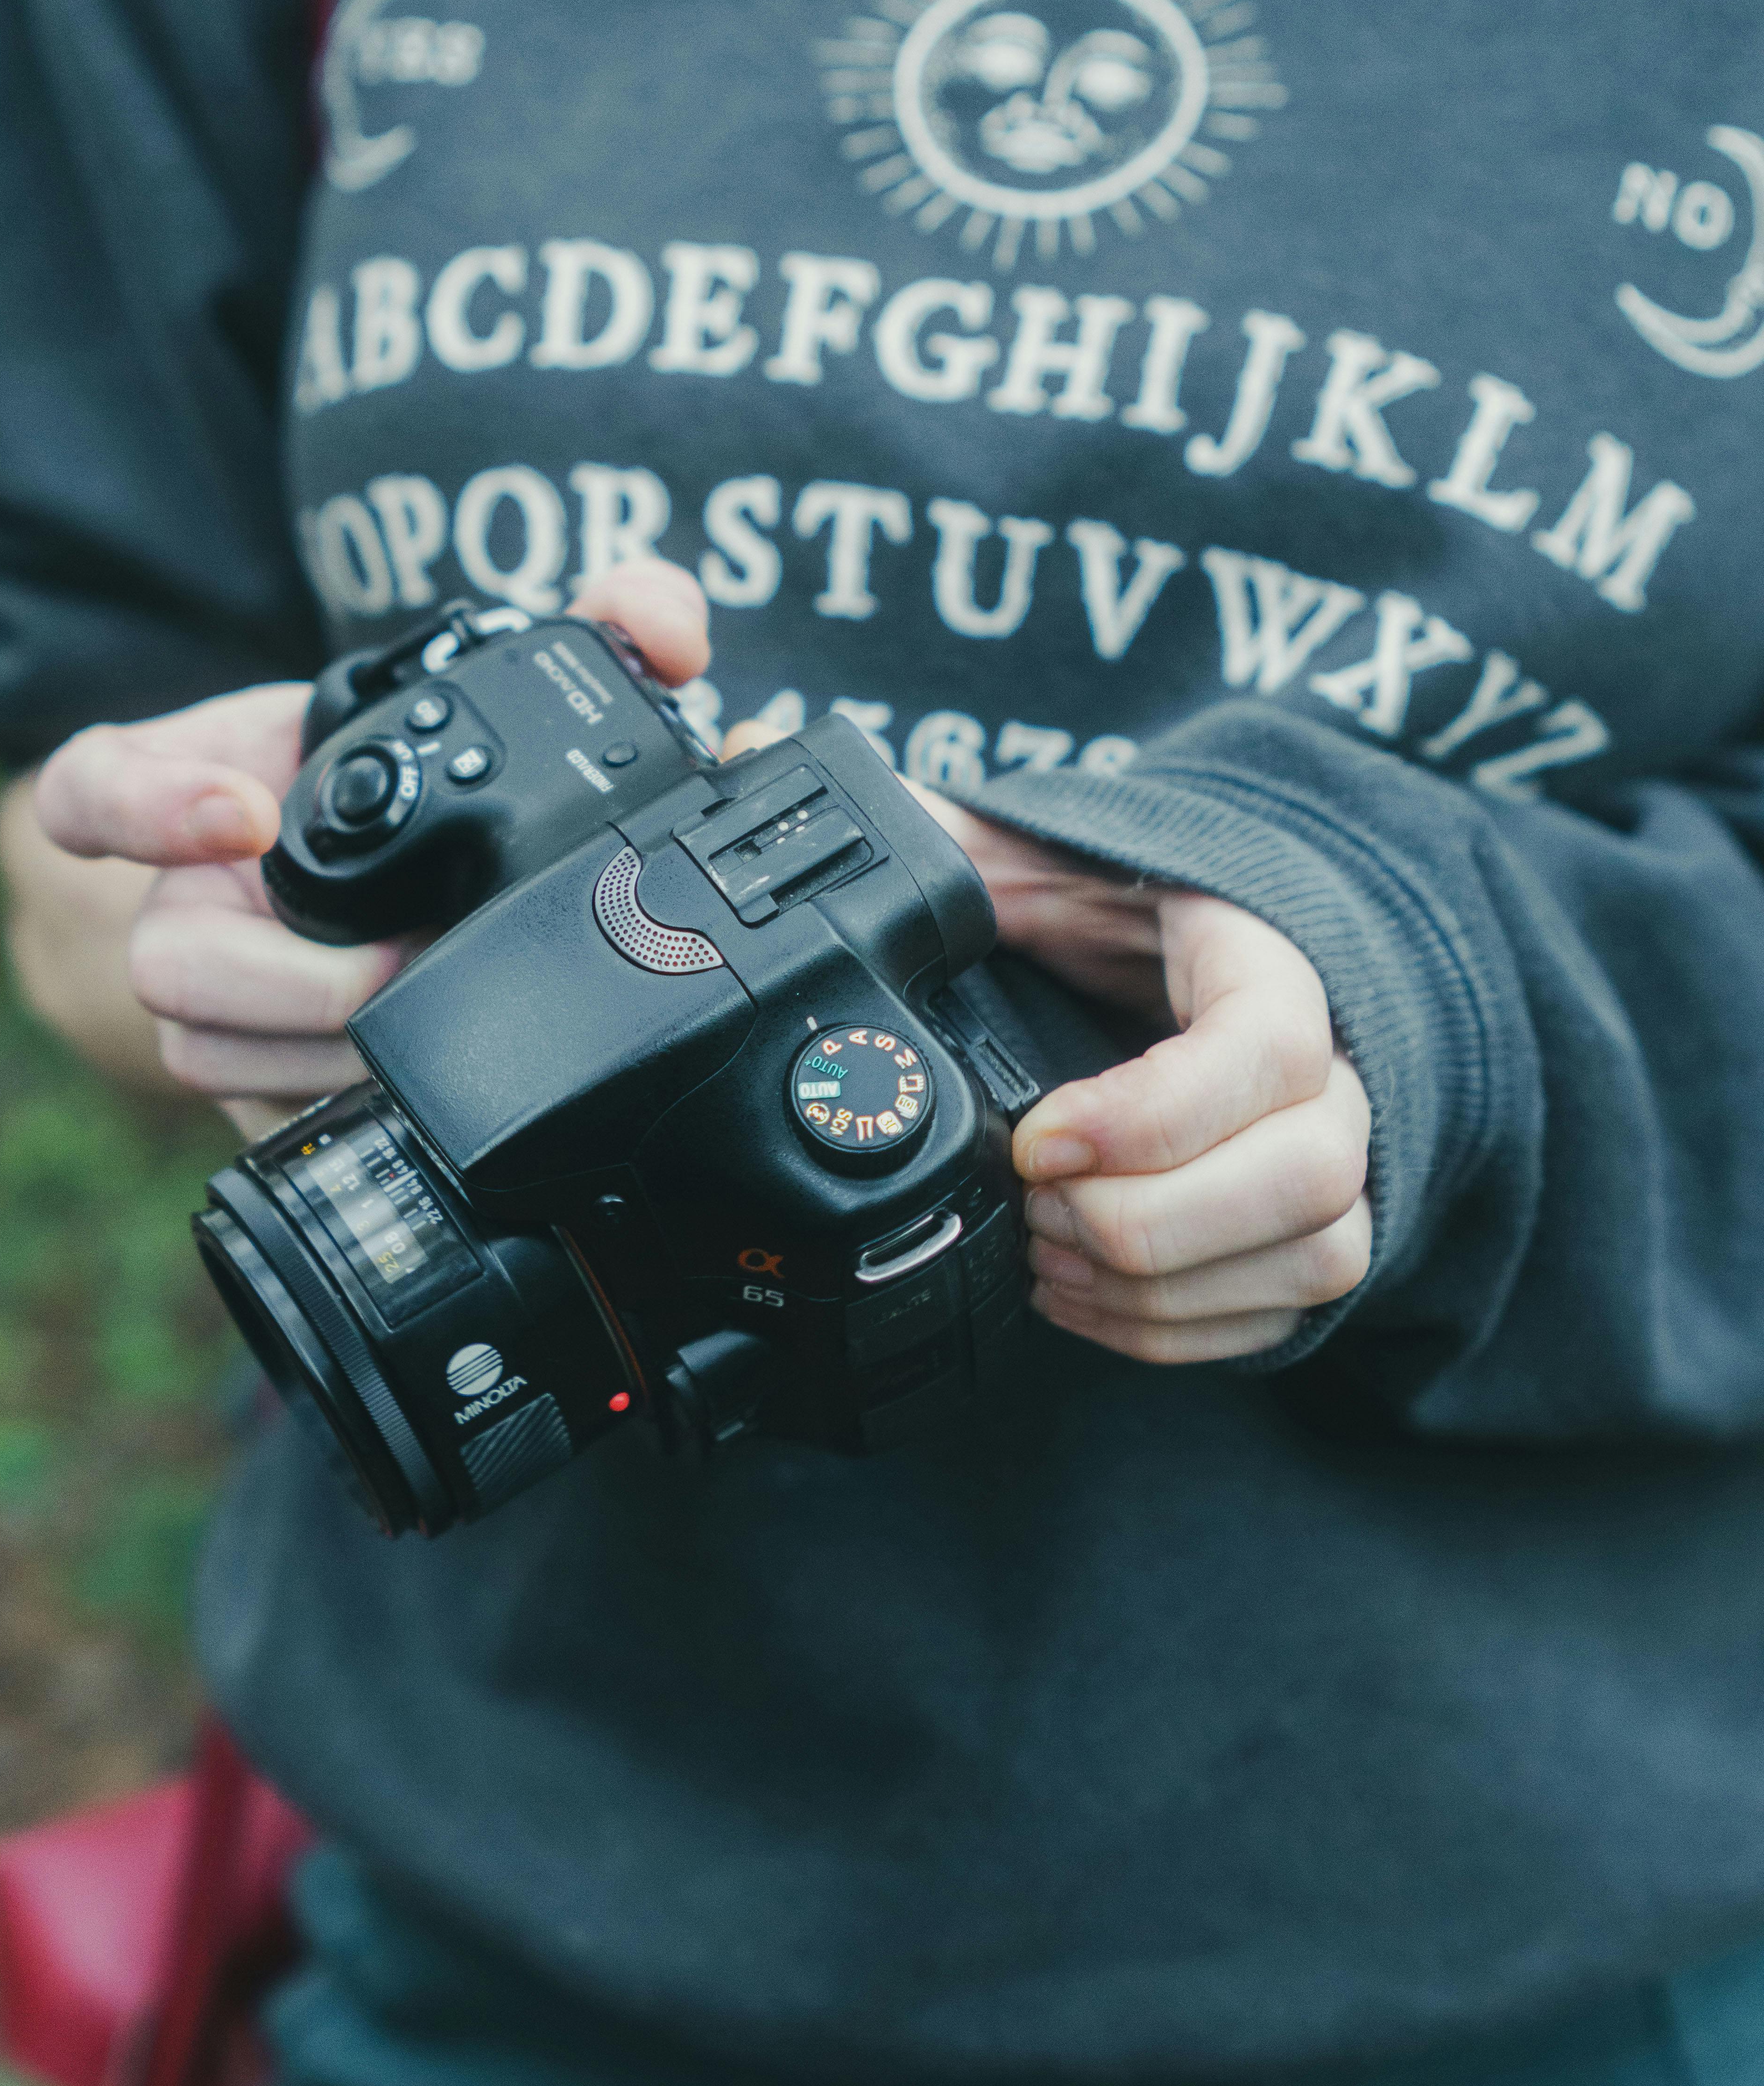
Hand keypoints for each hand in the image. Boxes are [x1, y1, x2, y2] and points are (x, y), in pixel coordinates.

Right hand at [34, 561, 710, 1138]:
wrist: (392, 874)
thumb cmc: (420, 771)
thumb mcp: (493, 682)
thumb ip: (602, 620)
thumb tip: (667, 631)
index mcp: (211, 787)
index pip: (95, 787)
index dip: (145, 802)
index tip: (246, 811)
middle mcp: (191, 899)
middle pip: (167, 965)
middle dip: (289, 982)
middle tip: (400, 967)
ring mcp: (212, 1003)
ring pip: (207, 1056)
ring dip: (318, 1052)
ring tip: (426, 1024)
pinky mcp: (258, 1086)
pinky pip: (264, 1121)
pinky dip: (339, 1112)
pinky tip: (420, 1097)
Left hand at [713, 748, 1371, 1363]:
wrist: (1175, 961)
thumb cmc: (1100, 909)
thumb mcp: (1016, 857)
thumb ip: (916, 825)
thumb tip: (752, 756)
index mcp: (1265, 960)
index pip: (1272, 1047)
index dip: (1156, 1115)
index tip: (1036, 1143)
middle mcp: (1331, 1066)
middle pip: (1310, 1174)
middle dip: (1150, 1220)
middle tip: (1032, 1211)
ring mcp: (1333, 1160)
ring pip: (1314, 1255)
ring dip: (1161, 1284)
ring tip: (1047, 1259)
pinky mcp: (1308, 1239)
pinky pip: (1281, 1314)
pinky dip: (1174, 1329)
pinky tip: (1080, 1297)